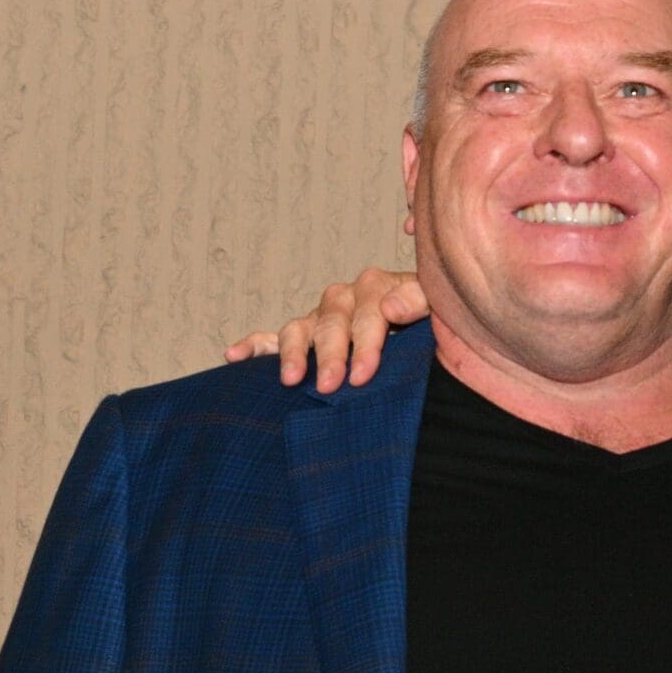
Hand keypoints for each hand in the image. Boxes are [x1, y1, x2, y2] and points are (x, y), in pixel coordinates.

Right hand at [223, 268, 426, 392]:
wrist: (427, 320)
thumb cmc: (434, 317)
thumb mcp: (437, 306)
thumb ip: (420, 300)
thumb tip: (389, 308)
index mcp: (377, 286)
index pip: (368, 316)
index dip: (366, 345)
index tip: (363, 374)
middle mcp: (344, 298)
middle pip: (332, 325)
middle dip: (330, 357)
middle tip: (330, 386)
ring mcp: (322, 316)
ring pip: (300, 329)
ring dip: (292, 354)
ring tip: (290, 379)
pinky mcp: (306, 333)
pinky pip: (274, 337)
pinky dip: (254, 345)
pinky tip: (234, 355)